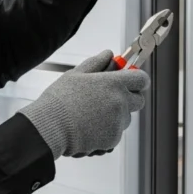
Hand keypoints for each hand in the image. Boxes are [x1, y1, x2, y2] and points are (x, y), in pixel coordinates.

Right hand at [17, 50, 149, 158]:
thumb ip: (96, 62)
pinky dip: (106, 130)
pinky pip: (115, 132)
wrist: (51, 127)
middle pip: (138, 100)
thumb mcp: (76, 74)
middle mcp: (121, 102)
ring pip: (126, 117)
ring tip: (92, 114)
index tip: (130, 80)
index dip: (137, 79)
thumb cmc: (60, 99)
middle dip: (129, 98)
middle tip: (109, 97)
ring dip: (116, 115)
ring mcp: (118, 122)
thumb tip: (109, 54)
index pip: (141, 79)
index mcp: (114, 83)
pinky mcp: (113, 139)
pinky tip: (88, 126)